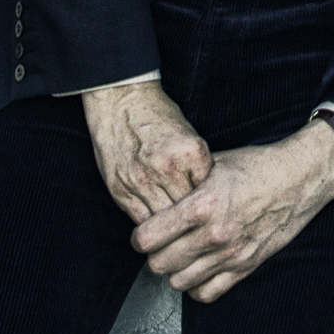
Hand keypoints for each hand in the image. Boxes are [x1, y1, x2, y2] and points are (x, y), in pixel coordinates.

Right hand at [81, 80, 212, 223]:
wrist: (122, 101)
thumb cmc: (159, 116)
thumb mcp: (189, 135)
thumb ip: (198, 165)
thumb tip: (209, 196)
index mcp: (191, 152)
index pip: (210, 192)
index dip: (211, 203)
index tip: (212, 209)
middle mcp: (168, 167)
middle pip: (190, 210)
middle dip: (194, 219)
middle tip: (199, 227)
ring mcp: (142, 180)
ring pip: (165, 220)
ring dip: (172, 227)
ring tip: (180, 231)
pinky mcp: (121, 190)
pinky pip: (142, 221)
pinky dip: (152, 225)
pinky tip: (159, 226)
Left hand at [133, 118, 333, 302]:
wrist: (300, 178)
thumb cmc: (257, 166)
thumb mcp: (214, 164)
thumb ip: (184, 185)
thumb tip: (155, 197)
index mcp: (203, 205)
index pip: (148, 237)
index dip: (141, 235)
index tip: (146, 231)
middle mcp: (214, 233)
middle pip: (159, 264)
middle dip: (155, 254)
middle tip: (163, 243)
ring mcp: (231, 254)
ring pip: (179, 282)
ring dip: (176, 270)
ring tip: (182, 255)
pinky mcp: (246, 266)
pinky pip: (207, 293)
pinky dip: (198, 285)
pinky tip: (201, 268)